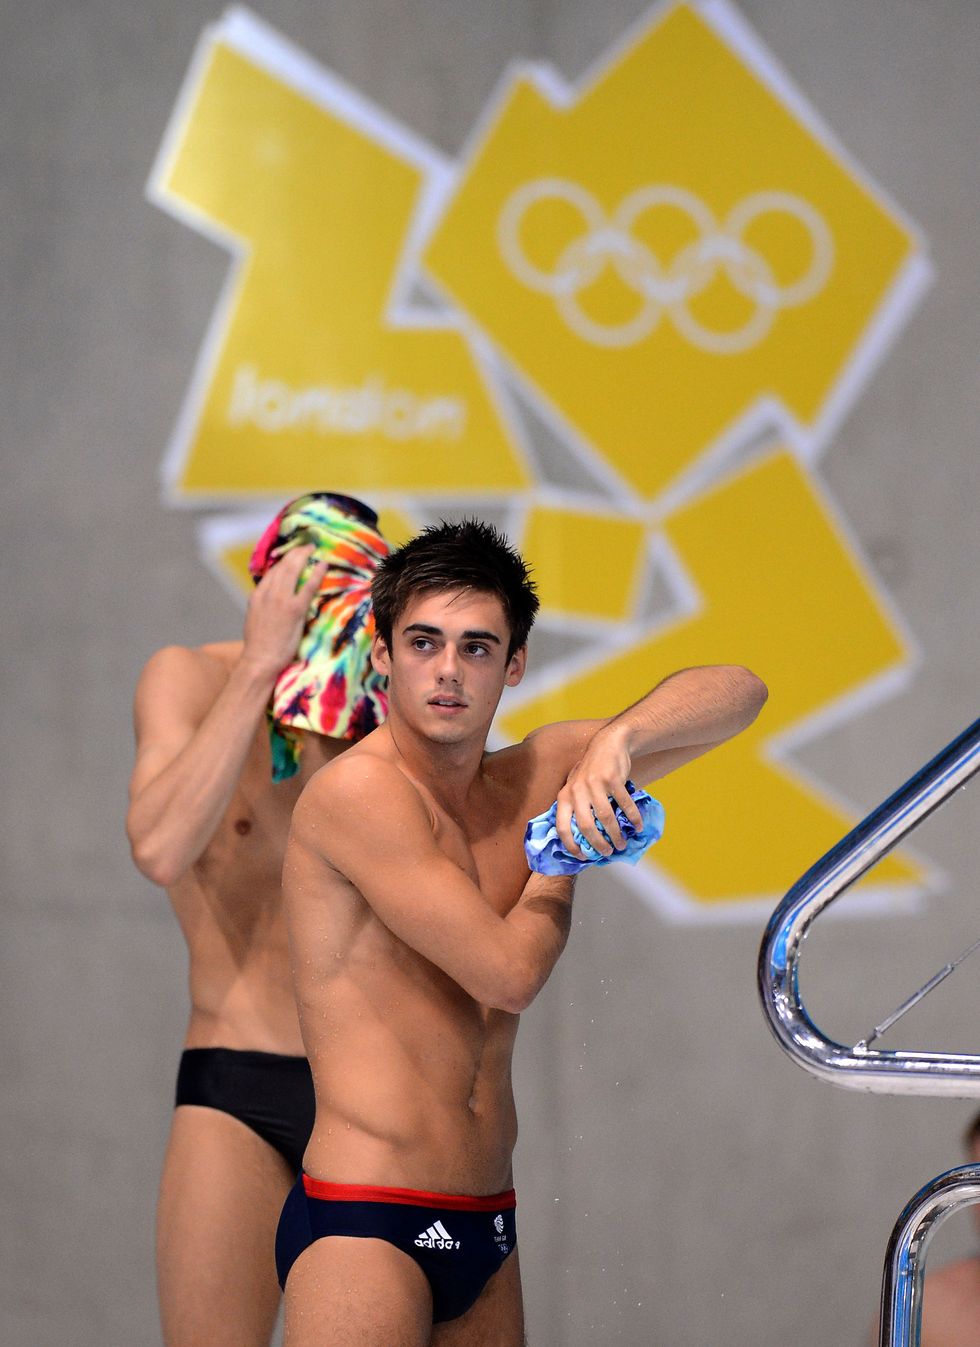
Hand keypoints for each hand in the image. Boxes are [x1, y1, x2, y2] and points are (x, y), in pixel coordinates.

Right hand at [241, 546, 325, 682]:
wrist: (259, 661)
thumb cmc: (259, 647)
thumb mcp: (255, 621)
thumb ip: (263, 607)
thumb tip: (272, 603)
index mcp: (257, 596)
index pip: (270, 572)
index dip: (282, 562)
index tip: (291, 557)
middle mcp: (267, 594)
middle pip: (281, 566)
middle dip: (294, 554)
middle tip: (305, 547)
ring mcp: (281, 600)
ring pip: (292, 570)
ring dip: (303, 557)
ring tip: (312, 549)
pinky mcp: (294, 609)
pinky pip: (308, 586)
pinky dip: (316, 574)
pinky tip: (323, 565)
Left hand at [554, 725, 643, 859]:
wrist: (608, 744)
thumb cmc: (592, 772)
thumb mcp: (575, 787)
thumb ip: (576, 808)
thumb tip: (583, 840)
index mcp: (564, 795)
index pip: (562, 826)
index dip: (571, 844)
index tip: (582, 856)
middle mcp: (576, 790)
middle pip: (585, 826)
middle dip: (597, 843)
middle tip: (607, 852)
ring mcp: (594, 784)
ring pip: (605, 818)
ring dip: (615, 835)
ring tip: (621, 844)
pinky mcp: (612, 779)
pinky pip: (624, 805)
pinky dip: (632, 818)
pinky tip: (637, 826)